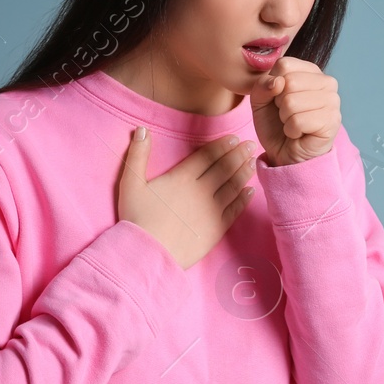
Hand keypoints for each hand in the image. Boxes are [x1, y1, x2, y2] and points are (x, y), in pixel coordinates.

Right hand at [116, 127, 257, 268]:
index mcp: (182, 177)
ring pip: (233, 186)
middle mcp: (201, 191)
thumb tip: (140, 129)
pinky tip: (250, 191)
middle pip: (224, 168)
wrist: (148, 253)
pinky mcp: (216, 229)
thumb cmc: (136, 218)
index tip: (234, 138)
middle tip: (250, 145)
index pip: (207, 156)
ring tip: (252, 162)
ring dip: (244, 173)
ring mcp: (211, 210)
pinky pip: (234, 210)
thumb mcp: (130, 183)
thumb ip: (137, 155)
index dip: (222, 145)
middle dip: (238, 154)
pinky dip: (243, 199)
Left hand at [248, 56, 339, 166]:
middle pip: (289, 82)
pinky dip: (291, 130)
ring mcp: (333, 101)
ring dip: (285, 118)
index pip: (284, 64)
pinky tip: (299, 133)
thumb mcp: (260, 100)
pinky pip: (298, 121)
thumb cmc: (276, 124)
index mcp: (311, 71)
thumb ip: (262, 85)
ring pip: (292, 102)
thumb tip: (278, 82)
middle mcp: (327, 82)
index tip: (278, 99)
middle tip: (287, 114)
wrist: (285, 154)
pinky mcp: (332, 120)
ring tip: (293, 124)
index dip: (273, 84)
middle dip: (279, 103)